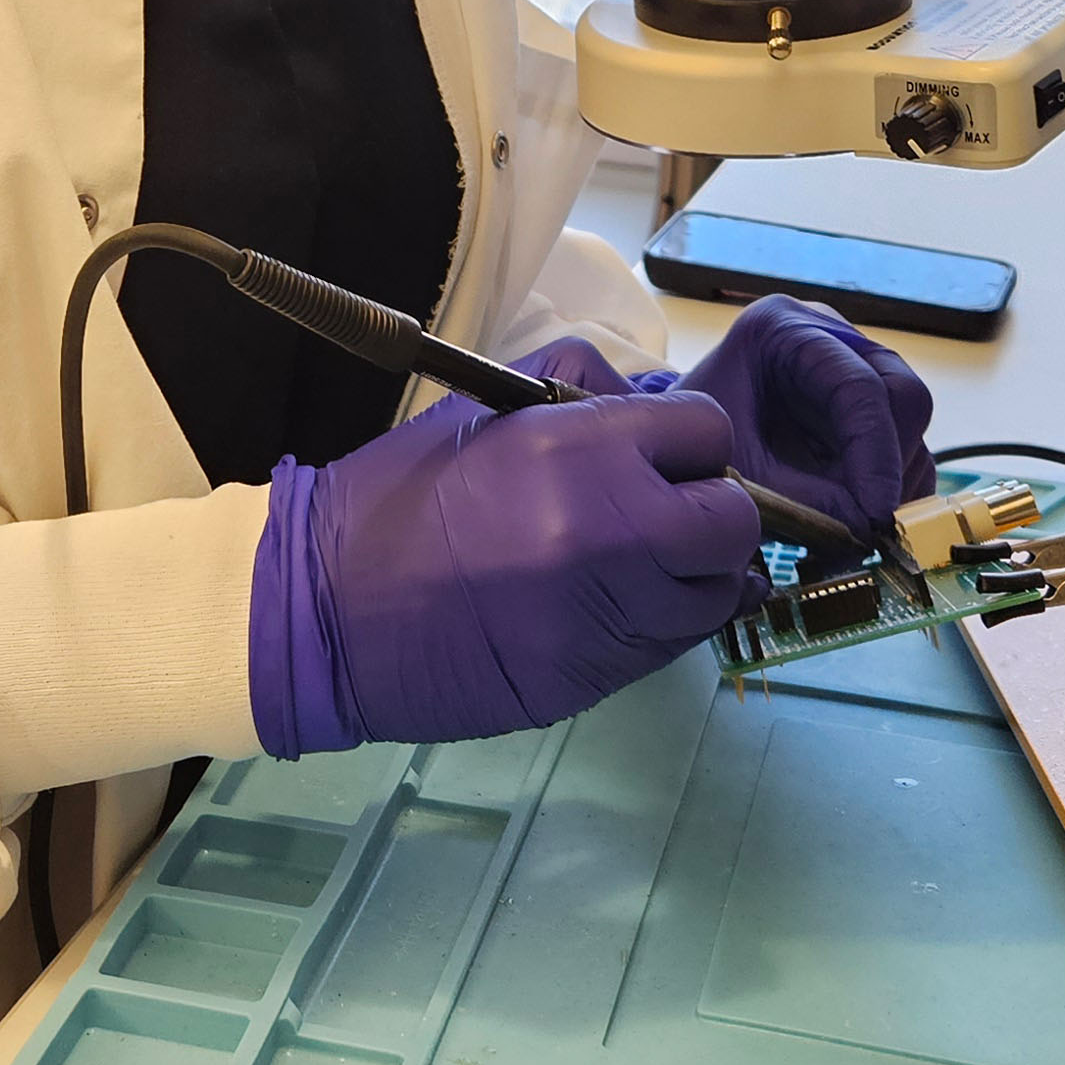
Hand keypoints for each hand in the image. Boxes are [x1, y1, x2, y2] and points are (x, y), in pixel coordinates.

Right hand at [248, 392, 762, 754]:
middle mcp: (613, 535)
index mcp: (580, 452)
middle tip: (662, 512)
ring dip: (692, 576)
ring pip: (716, 596)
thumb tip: (655, 403)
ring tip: (638, 564)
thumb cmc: (401, 496)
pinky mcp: (598, 678)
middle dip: (711, 511)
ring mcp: (611, 617)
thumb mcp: (488, 405)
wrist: (330, 610)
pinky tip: (613, 604)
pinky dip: (660, 623)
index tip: (659, 454)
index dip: (689, 442)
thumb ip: (583, 385)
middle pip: (734, 524)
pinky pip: (672, 647)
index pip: (707, 433)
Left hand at [652, 294, 933, 529]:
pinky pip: (903, 445)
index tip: (876, 510)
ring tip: (860, 535)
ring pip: (910, 424)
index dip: (875, 452)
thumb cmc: (695, 443)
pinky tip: (864, 525)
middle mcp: (829, 338)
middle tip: (873, 523)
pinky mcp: (863, 407)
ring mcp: (852, 368)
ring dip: (897, 484)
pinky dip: (894, 489)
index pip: (857, 384)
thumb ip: (802, 498)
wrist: (678, 444)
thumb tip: (869, 528)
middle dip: (892, 464)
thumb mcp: (741, 472)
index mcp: (785, 330)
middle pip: (901, 393)